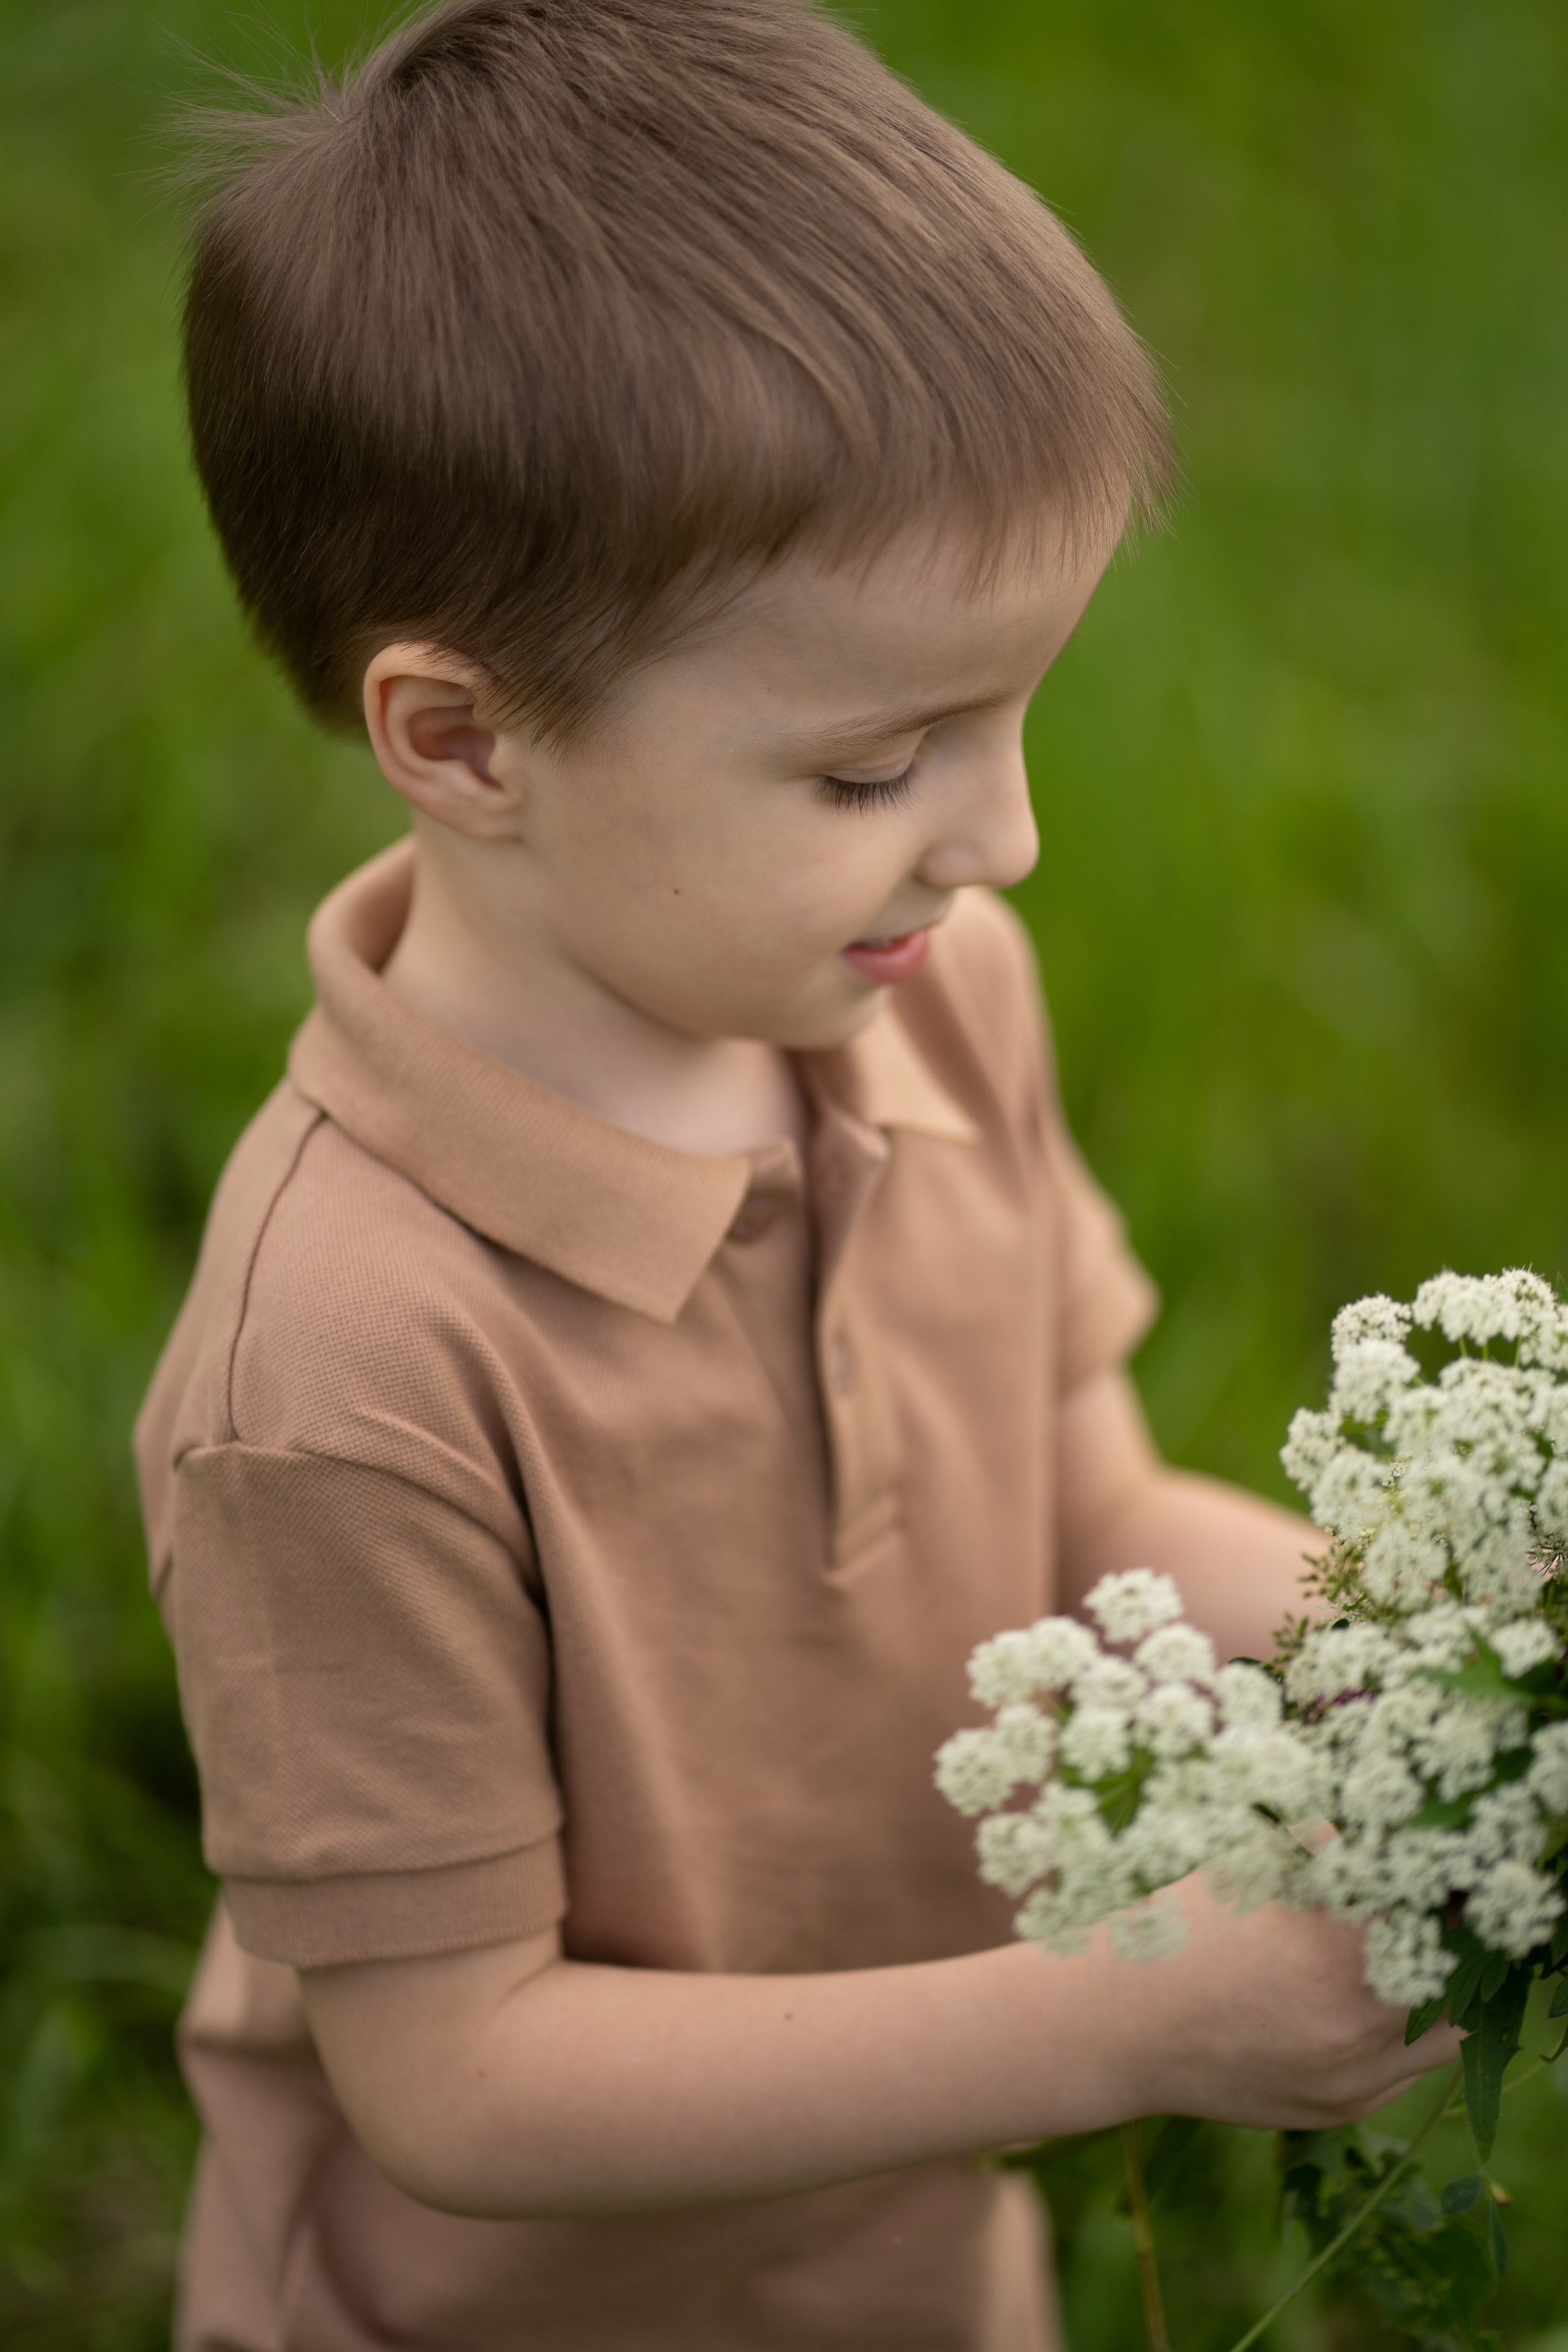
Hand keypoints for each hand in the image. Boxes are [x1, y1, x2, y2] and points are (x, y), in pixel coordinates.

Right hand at [1114, 1873, 1464, 2130]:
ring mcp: (1356, 2078)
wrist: (1117, 2027)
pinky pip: (1406, 2065)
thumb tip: (1388, 1828)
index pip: (1434, 1904)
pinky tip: (1359, 1995)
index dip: (1434, 1877)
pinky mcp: (1345, 2108)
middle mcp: (1356, 2025)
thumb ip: (1328, 1848)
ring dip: (1435, 1985)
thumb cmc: (1178, 1930)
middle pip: (1456, 1969)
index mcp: (1334, 1951)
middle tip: (1422, 1903)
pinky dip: (1399, 2027)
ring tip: (1396, 1950)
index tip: (1425, 1862)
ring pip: (1447, 2027)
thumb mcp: (1252, 1869)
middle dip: (1445, 1932)